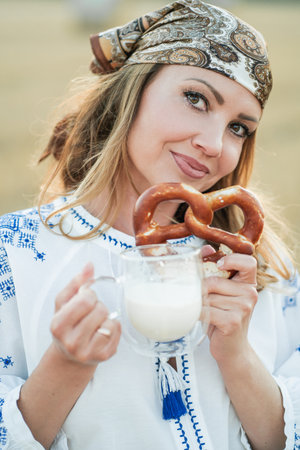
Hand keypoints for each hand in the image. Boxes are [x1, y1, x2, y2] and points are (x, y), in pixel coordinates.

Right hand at [50, 263, 120, 365]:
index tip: (85, 300)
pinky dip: (114, 326)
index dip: (89, 296)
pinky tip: (103, 330)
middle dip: (98, 306)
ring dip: (106, 317)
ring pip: (110, 322)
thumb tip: (89, 265)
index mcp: (58, 326)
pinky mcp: (104, 356)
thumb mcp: (64, 303)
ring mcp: (88, 352)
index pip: (84, 301)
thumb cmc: (67, 326)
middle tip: (90, 313)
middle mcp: (71, 342)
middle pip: (100, 310)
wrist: (70, 356)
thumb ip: (76, 283)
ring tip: (96, 322)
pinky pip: (118, 331)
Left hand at [201, 247, 257, 363]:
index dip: (232, 259)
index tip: (218, 265)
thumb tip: (206, 248)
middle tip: (199, 298)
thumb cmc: (224, 317)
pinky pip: (205, 310)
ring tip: (202, 311)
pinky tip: (198, 317)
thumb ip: (216, 271)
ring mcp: (243, 308)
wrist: (232, 349)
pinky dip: (196, 313)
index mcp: (249, 283)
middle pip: (214, 281)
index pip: (248, 262)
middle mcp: (250, 294)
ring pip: (207, 296)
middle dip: (201, 290)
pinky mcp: (232, 321)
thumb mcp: (223, 293)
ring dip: (199, 304)